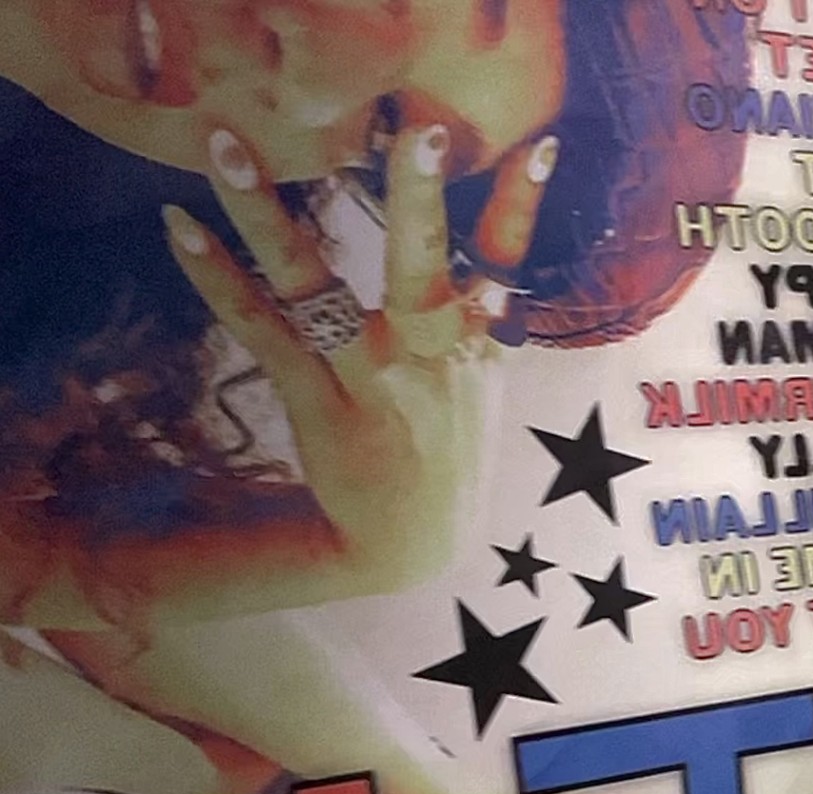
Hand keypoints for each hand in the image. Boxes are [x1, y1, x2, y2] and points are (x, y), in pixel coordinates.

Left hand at [154, 122, 557, 615]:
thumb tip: (494, 267)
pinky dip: (219, 279)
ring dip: (266, 216)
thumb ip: (482, 327)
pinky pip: (263, 332)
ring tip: (225, 148)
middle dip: (421, 200)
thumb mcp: (482, 390)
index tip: (537, 148)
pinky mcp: (317, 406)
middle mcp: (428, 360)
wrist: (412, 548)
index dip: (520, 209)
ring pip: (319, 289)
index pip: (505, 266)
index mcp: (475, 350)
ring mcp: (370, 384)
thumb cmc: (444, 451)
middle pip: (424, 269)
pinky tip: (181, 227)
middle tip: (417, 132)